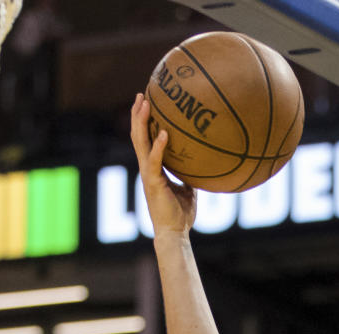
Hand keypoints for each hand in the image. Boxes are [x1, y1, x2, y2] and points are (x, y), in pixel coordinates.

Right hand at [130, 93, 196, 236]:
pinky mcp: (153, 183)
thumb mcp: (188, 190)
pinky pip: (155, 161)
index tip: (147, 103)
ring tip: (144, 103)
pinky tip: (163, 132)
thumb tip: (201, 163)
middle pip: (138, 137)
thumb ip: (189, 175)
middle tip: (141, 95)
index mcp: (153, 169)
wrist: (174, 233)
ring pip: (141, 144)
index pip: (145, 141)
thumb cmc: (181, 215)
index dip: (143, 122)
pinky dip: (158, 147)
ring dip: (141, 122)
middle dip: (138, 115)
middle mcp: (147, 169)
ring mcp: (148, 175)